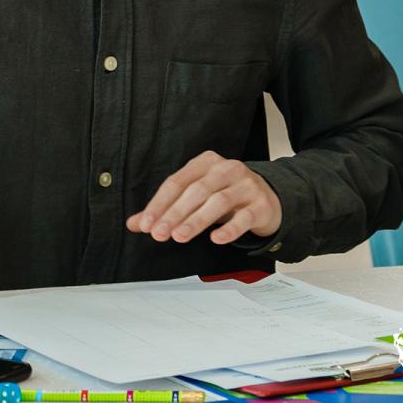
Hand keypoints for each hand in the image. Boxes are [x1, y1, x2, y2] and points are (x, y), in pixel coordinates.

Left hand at [128, 151, 281, 245]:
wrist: (267, 200)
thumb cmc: (226, 197)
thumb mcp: (195, 198)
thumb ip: (166, 209)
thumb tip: (135, 223)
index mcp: (206, 163)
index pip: (177, 182)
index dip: (159, 204)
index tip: (146, 224)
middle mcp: (227, 169)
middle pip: (196, 190)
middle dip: (175, 213)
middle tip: (159, 234)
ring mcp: (246, 185)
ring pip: (218, 201)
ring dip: (197, 220)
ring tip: (180, 237)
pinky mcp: (261, 204)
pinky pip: (244, 217)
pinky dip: (230, 228)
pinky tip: (216, 239)